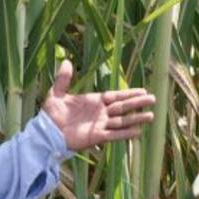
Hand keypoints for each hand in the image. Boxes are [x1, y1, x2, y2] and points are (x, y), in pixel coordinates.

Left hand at [41, 60, 155, 151]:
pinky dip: (125, 133)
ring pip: (122, 121)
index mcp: (94, 102)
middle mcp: (100, 113)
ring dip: (136, 118)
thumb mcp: (56, 93)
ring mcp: (99, 125)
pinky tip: (138, 132)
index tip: (143, 90)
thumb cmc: (51, 114)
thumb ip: (63, 79)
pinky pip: (114, 135)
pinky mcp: (96, 137)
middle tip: (153, 99)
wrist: (45, 132)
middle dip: (137, 103)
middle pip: (123, 107)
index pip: (116, 96)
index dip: (129, 94)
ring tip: (151, 116)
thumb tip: (66, 61)